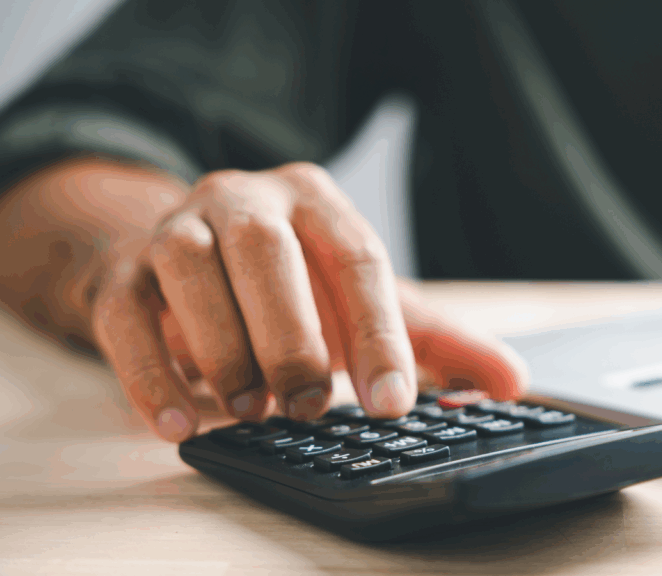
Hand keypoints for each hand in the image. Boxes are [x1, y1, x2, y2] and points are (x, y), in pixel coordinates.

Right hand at [82, 162, 526, 440]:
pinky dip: (149, 372)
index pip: (358, 258)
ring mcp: (178, 228)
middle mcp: (246, 199)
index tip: (394, 402)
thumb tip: (513, 382)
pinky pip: (124, 313)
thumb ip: (438, 342)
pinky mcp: (123, 272)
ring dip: (223, 346)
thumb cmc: (294, 286)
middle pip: (267, 251)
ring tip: (253, 411)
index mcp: (317, 201)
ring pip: (189, 267)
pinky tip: (181, 423)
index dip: (378, 333)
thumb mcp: (369, 304)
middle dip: (292, 333)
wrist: (190, 261)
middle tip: (312, 404)